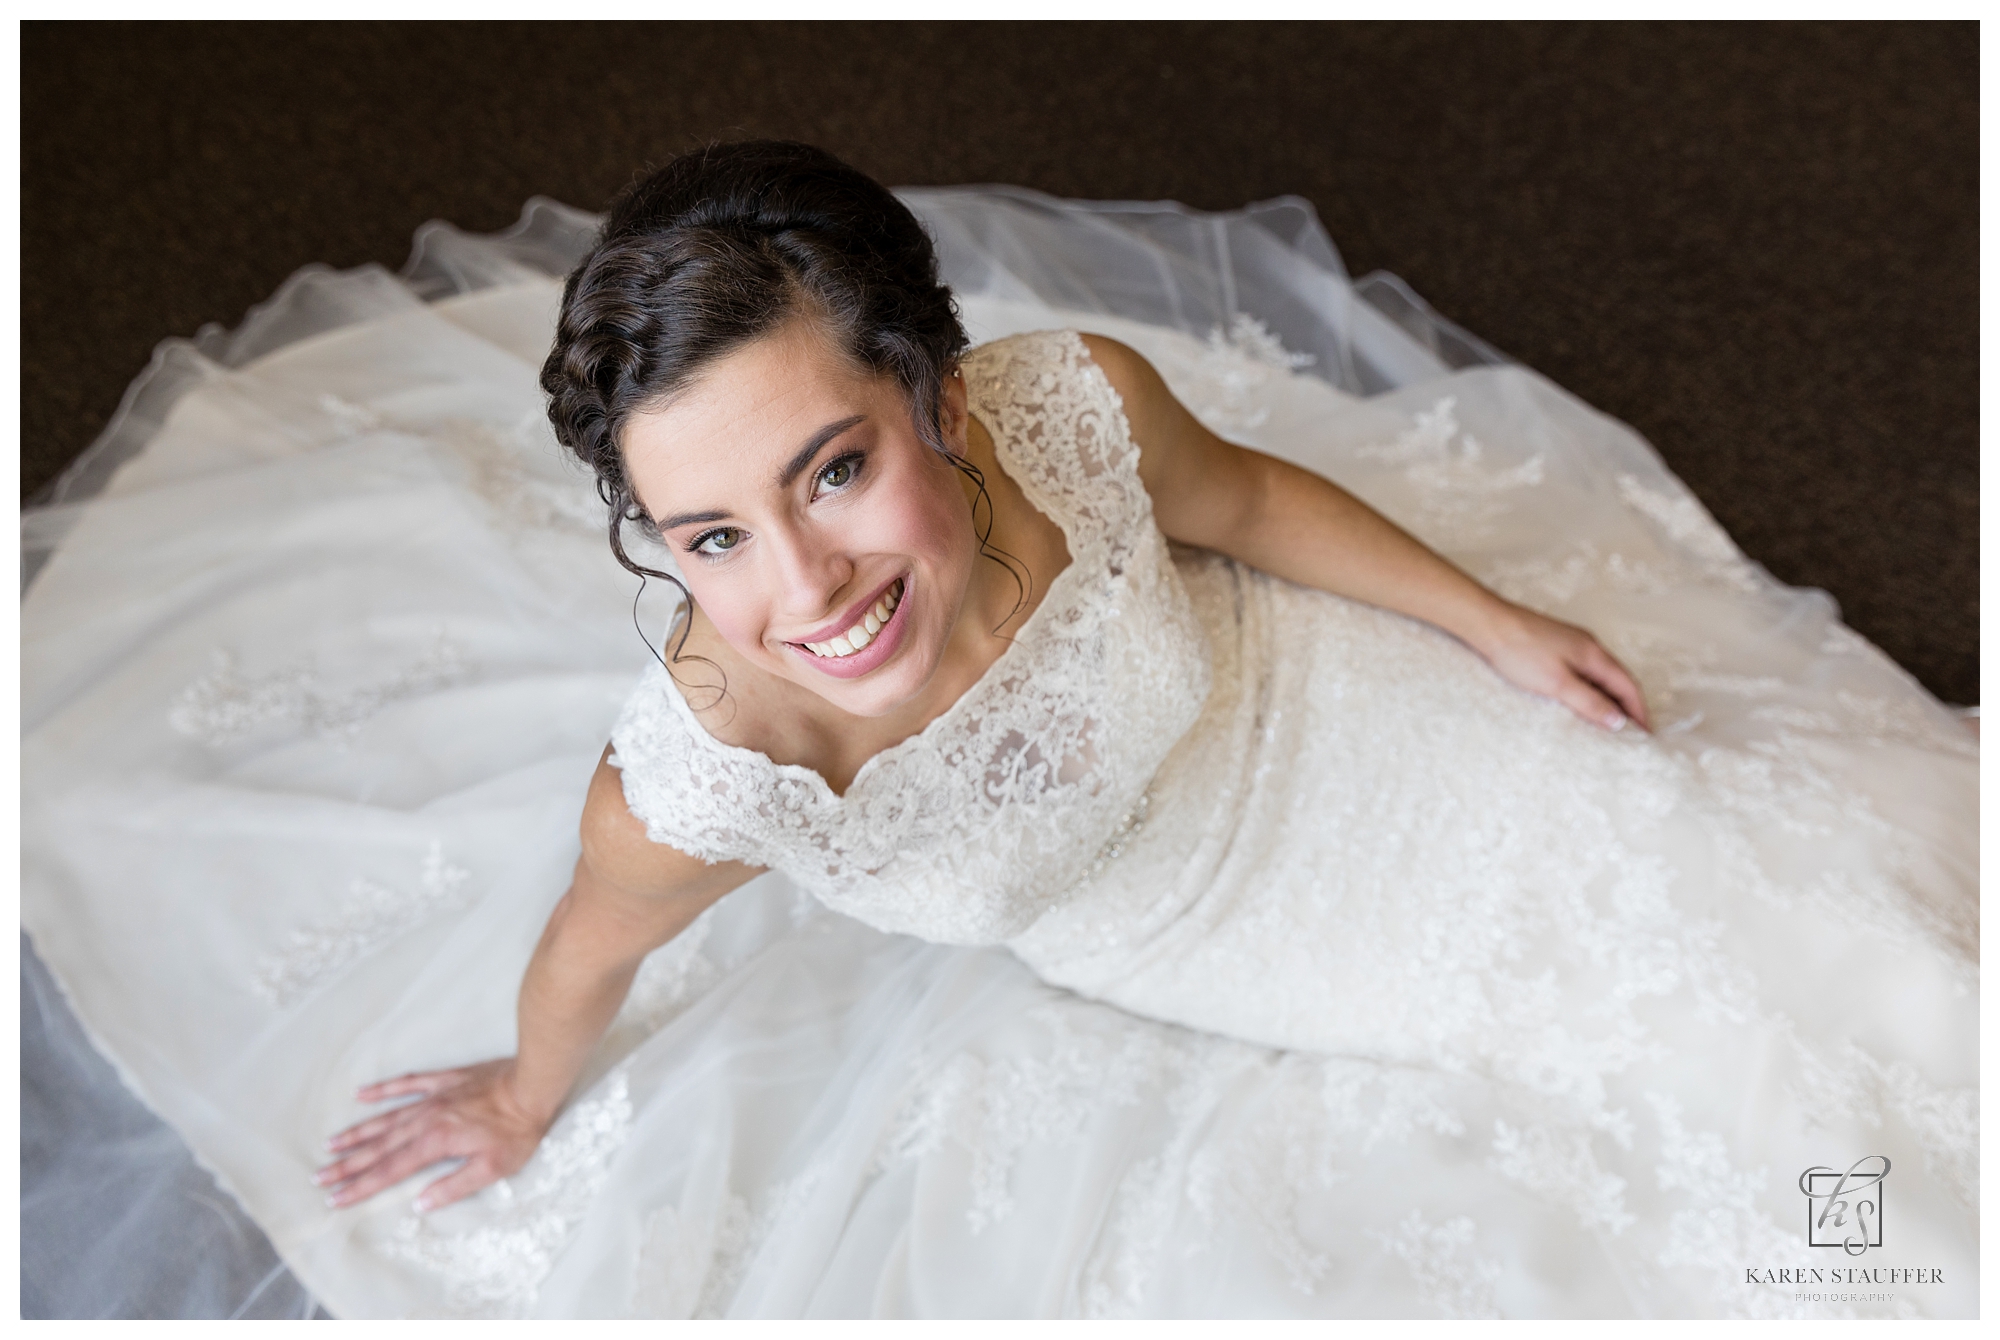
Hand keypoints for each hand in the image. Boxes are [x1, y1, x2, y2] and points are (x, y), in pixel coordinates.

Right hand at [315, 1058, 549, 1212]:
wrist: (533, 1083)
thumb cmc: (518, 1129)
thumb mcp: (493, 1168)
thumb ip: (454, 1186)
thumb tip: (421, 1204)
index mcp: (436, 1143)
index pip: (390, 1170)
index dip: (361, 1186)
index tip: (336, 1198)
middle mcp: (426, 1120)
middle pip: (380, 1146)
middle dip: (348, 1164)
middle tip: (320, 1177)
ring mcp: (433, 1098)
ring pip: (386, 1118)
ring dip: (358, 1133)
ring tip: (331, 1144)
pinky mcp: (444, 1080)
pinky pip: (407, 1084)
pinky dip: (383, 1090)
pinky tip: (362, 1093)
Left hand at [1476, 603, 1651, 732]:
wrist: (1490, 624)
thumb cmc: (1521, 653)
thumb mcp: (1558, 684)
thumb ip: (1589, 702)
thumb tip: (1618, 721)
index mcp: (1595, 655)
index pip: (1628, 686)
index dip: (1639, 710)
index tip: (1646, 733)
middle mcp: (1589, 646)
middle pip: (1617, 680)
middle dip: (1626, 706)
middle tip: (1630, 733)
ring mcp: (1573, 644)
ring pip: (1599, 675)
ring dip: (1607, 698)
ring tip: (1607, 722)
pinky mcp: (1556, 646)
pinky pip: (1582, 671)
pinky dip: (1589, 688)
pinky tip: (1580, 701)